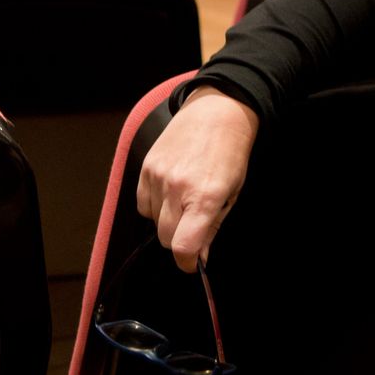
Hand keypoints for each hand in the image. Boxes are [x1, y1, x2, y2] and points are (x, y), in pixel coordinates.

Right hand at [137, 86, 259, 271]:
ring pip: (152, 221)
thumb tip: (199, 257)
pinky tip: (170, 190)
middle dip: (180, 240)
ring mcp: (158, 176)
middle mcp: (178, 188)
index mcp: (204, 197)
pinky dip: (153, 205)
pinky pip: (142, 203)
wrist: (217, 112)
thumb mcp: (232, 194)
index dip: (188, 262)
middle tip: (194, 224)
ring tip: (184, 198)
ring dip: (166, 220)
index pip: (183, 247)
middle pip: (166, 239)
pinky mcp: (146, 167)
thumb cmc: (230, 154)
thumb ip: (213, 227)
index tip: (193, 263)